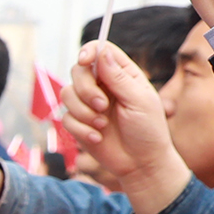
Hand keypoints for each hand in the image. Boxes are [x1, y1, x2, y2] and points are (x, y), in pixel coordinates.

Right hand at [59, 42, 191, 213]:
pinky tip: (97, 138)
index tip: (85, 61)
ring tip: (102, 125)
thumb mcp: (139, 101)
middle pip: (77, 71)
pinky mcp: (79, 123)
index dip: (89, 51)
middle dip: (86, 89)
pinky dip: (80, 129)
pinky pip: (65, 118)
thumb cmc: (148, 130)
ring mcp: (89, 104)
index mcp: (122, 74)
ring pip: (67, 94)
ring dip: (83, 111)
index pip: (100, 50)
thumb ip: (119, 77)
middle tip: (102, 106)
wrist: (141, 163)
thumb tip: (101, 52)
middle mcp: (103, 85)